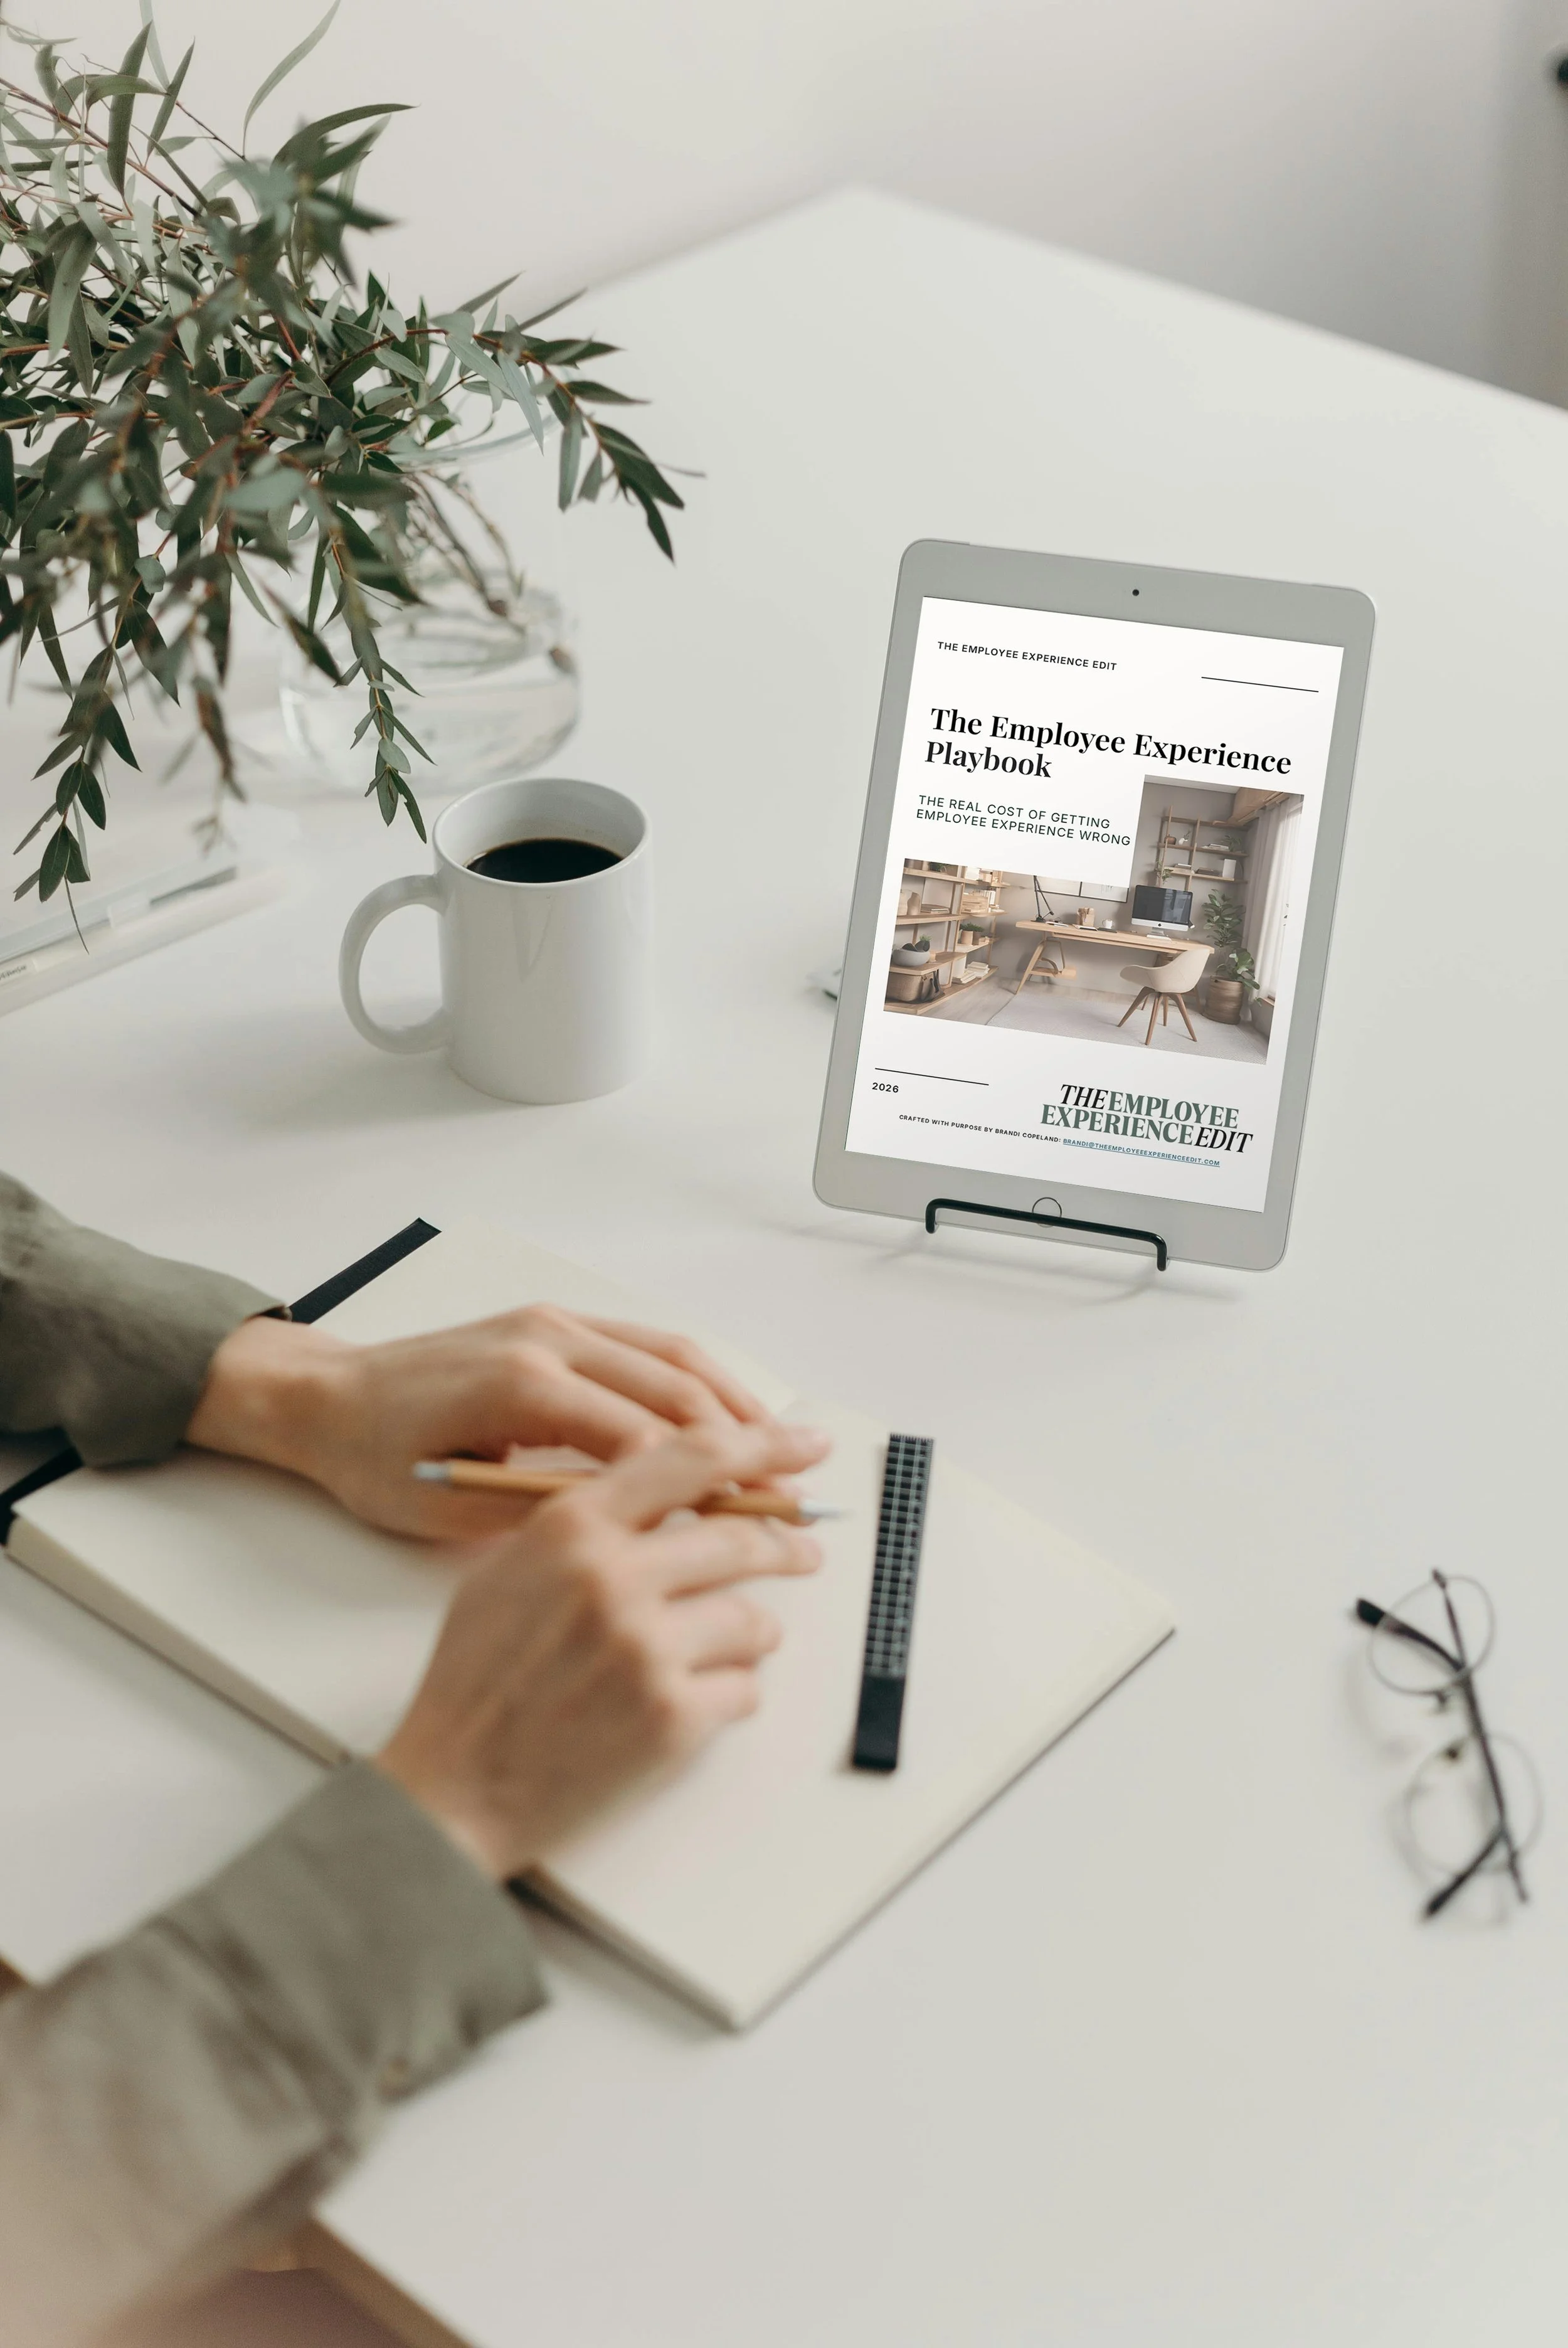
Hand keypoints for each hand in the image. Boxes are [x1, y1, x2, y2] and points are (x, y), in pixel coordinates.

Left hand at [187, 1304, 774, 1537]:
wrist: (326, 1398)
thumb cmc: (376, 1461)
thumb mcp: (454, 1509)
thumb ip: (545, 1514)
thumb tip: (634, 1530)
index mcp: (522, 1387)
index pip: (644, 1439)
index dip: (707, 1485)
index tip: (753, 1522)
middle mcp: (548, 1341)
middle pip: (675, 1389)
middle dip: (743, 1439)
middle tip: (797, 1483)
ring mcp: (554, 1323)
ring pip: (672, 1356)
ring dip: (733, 1401)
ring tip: (784, 1445)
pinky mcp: (554, 1321)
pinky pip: (646, 1342)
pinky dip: (696, 1376)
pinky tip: (727, 1411)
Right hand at [375, 1420, 830, 1878]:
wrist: (454, 1786)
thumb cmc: (477, 1679)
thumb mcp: (510, 1568)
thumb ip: (588, 1520)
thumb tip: (669, 1487)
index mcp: (571, 1528)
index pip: (693, 1458)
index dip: (762, 1446)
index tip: (804, 1445)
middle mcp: (613, 1579)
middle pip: (741, 1538)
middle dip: (786, 1546)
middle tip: (804, 1551)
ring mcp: (646, 1650)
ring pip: (754, 1620)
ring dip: (753, 1634)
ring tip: (727, 1648)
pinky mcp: (671, 1718)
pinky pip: (744, 1690)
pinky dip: (729, 1696)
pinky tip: (690, 1704)